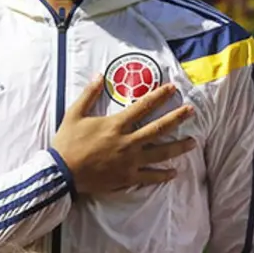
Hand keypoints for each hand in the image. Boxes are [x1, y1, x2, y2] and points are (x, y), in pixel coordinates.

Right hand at [51, 76, 196, 194]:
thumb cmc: (67, 143)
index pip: (143, 106)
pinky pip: (149, 176)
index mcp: (116, 125)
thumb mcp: (74, 115)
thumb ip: (88, 95)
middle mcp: (128, 142)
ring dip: (178, 147)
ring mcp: (130, 161)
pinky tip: (174, 172)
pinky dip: (163, 175)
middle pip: (159, 128)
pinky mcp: (127, 177)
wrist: (60, 174)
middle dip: (177, 118)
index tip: (173, 88)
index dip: (159, 96)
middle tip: (192, 111)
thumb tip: (99, 75)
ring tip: (193, 142)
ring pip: (160, 153)